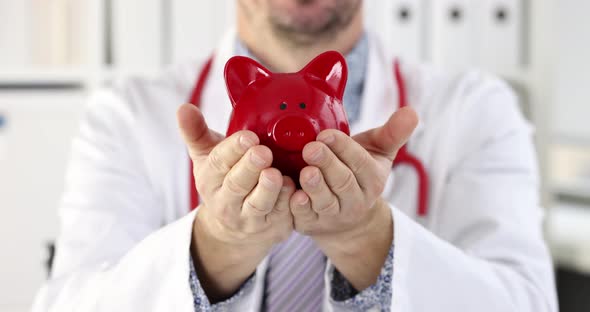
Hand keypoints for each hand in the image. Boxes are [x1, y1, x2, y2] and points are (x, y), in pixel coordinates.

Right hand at [177, 104, 293, 300]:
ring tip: (276, 173)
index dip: (233, 149)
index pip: (218, 162)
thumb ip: (196, 132)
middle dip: (250, 167)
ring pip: (258, 204)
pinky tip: (296, 189)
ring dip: (268, 189)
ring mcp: (249, 218)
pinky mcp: (272, 227)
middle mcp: (226, 201)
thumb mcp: (207, 157)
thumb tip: (183, 108)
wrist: (234, 228)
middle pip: (237, 184)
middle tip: (263, 152)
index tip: (248, 136)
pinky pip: (281, 216)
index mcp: (210, 179)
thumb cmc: (224, 181)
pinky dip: (289, 203)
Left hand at [290, 107, 417, 289]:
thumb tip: (412, 112)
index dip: (344, 148)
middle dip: (327, 164)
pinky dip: (297, 208)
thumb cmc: (358, 174)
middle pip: (343, 182)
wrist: (347, 219)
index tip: (327, 134)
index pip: (361, 163)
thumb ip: (393, 133)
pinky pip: (304, 218)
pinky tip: (291, 194)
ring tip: (305, 171)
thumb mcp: (377, 153)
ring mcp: (333, 216)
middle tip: (311, 148)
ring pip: (325, 202)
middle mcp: (355, 201)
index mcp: (372, 180)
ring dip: (315, 187)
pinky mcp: (311, 225)